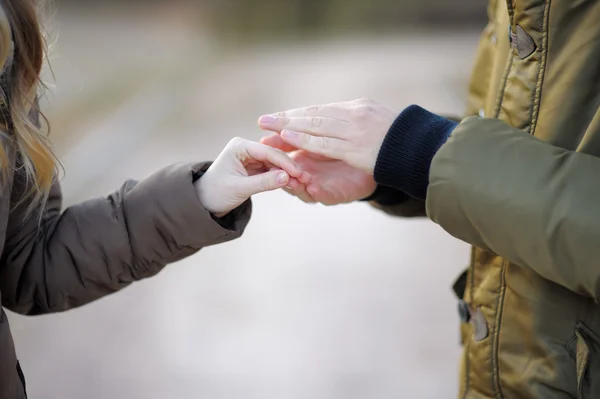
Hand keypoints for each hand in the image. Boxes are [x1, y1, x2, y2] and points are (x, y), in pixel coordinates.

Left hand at [195, 137, 310, 216]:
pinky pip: (273, 171)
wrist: (203, 203)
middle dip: (289, 168)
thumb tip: (287, 178)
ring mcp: (252, 157)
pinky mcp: (255, 167)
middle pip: (274, 156)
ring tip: (302, 183)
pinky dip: (282, 178)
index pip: (267, 152)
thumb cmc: (215, 193)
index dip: (284, 162)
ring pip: (276, 164)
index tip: (299, 173)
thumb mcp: (239, 189)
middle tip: (305, 179)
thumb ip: (263, 182)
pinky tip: (293, 184)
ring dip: (288, 174)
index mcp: (239, 146)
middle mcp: (246, 148)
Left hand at [258, 98, 396, 173]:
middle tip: (264, 120)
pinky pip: (324, 143)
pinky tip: (287, 138)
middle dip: (286, 118)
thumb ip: (358, 122)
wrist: (423, 151)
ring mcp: (355, 130)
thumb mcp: (378, 123)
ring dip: (288, 126)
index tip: (279, 117)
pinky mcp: (356, 149)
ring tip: (268, 126)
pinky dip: (304, 140)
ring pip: (314, 126)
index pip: (321, 111)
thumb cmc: (401, 142)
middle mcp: (355, 114)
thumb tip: (340, 122)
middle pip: (313, 115)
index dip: (298, 114)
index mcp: (359, 108)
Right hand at [260, 134, 376, 204]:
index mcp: (302, 155)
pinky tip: (313, 189)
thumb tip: (289, 113)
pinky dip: (318, 193)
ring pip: (301, 187)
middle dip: (279, 168)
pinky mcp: (334, 195)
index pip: (283, 152)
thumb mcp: (328, 132)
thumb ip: (310, 127)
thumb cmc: (348, 144)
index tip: (262, 141)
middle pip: (287, 173)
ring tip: (289, 178)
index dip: (273, 147)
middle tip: (268, 162)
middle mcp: (306, 172)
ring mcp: (319, 184)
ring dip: (295, 184)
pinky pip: (324, 196)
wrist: (375, 159)